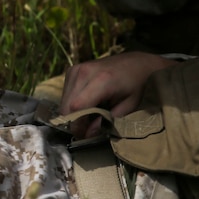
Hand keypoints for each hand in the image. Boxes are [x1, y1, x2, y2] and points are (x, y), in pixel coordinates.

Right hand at [60, 52, 178, 138]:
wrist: (135, 63)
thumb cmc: (135, 85)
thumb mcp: (127, 106)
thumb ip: (106, 121)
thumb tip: (88, 134)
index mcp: (101, 80)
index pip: (77, 107)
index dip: (78, 125)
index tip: (85, 135)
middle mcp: (84, 72)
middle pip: (66, 106)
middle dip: (74, 122)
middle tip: (86, 129)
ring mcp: (76, 69)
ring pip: (63, 101)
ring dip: (72, 113)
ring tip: (89, 115)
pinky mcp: (71, 70)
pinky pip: (65, 94)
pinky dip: (71, 104)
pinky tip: (86, 104)